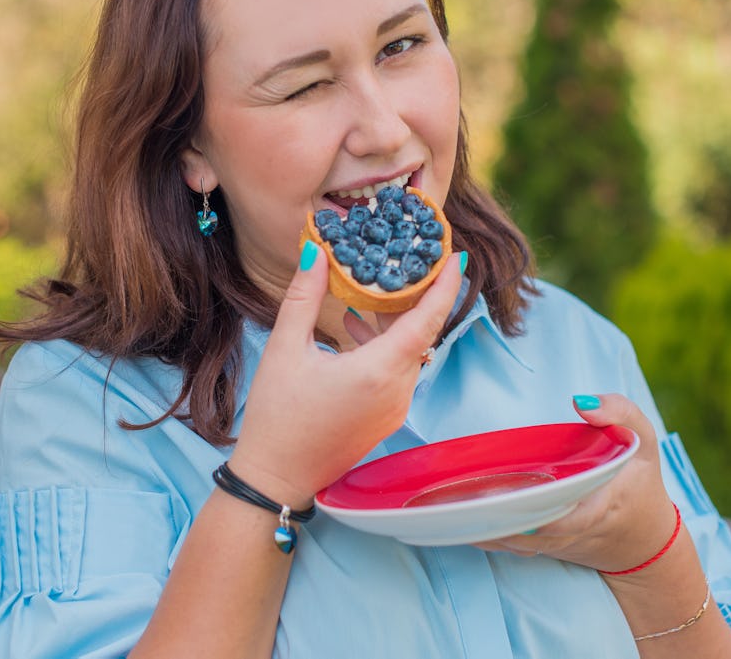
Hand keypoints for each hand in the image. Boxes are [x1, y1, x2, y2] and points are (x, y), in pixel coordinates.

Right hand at [229, 243, 463, 507]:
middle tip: (408, 262)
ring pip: (411, 353)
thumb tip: (317, 251)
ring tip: (373, 294)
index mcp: (378, 372)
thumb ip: (304, 296)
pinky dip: (387, 347)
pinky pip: (399, 373)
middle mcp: (397, 391)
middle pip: (422, 334)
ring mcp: (394, 409)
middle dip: (418, 297)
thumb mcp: (284, 348)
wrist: (275, 478)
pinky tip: (356, 331)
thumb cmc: (276, 417)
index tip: (455, 257)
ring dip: (398, 323)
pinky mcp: (385, 419)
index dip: (445, 287)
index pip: (427, 320)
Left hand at [471, 394, 676, 573]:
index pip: (577, 518)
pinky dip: (488, 537)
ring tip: (458, 510)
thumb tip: (581, 401)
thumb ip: (620, 412)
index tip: (523, 512)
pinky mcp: (543, 548)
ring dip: (489, 530)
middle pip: (537, 532)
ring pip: (518, 543)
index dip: (550, 519)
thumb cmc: (640, 480)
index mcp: (605, 504)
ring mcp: (557, 543)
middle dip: (506, 521)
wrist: (643, 541)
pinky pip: (512, 546)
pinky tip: (460, 521)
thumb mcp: (643, 440)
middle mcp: (576, 530)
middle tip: (474, 502)